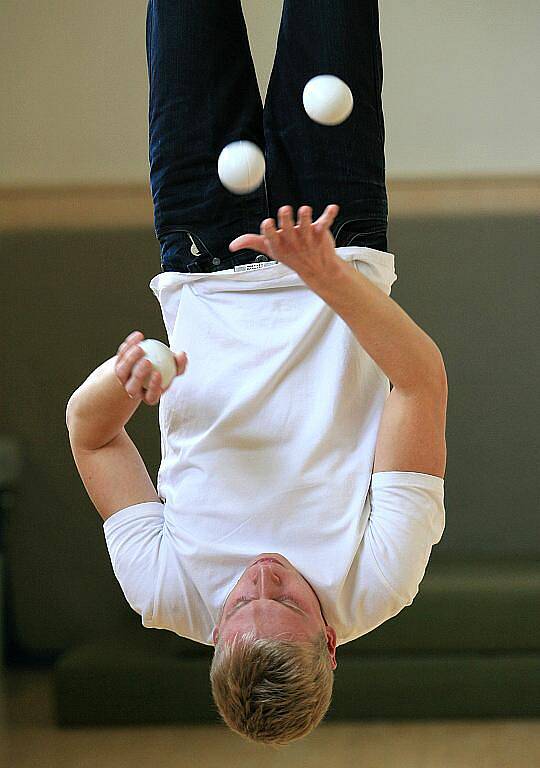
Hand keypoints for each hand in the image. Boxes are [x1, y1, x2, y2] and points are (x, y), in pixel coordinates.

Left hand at [115, 331, 187, 406]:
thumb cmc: (165, 369)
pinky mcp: (117, 366)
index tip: (158, 374)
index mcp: (149, 396)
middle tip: (147, 361)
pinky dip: (130, 344)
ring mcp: (123, 379)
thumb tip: (182, 355)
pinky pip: (121, 355)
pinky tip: (139, 336)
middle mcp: (134, 390)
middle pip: (132, 387)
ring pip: (122, 371)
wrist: (148, 365)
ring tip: (140, 347)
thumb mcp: (174, 368)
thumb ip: (179, 364)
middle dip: (139, 375)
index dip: (154, 387)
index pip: (151, 396)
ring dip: (130, 359)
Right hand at [229, 204, 343, 283]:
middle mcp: (293, 240)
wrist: (318, 269)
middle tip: (285, 210)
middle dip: (286, 218)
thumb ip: (252, 243)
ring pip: (306, 224)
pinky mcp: (320, 232)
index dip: (269, 230)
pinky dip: (329, 214)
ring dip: (305, 216)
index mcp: (279, 244)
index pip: (271, 236)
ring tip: (305, 210)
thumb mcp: (271, 251)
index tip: (267, 223)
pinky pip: (325, 221)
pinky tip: (332, 208)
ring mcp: (307, 236)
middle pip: (288, 227)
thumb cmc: (293, 256)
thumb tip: (232, 245)